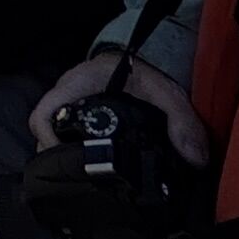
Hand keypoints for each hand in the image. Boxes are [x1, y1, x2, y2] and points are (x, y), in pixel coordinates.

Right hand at [26, 54, 209, 164]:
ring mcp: (69, 102)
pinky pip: (60, 130)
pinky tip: (85, 167)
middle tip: (74, 181)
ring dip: (57, 154)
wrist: (144, 57)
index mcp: (82, 84)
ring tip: (79, 180)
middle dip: (52, 156)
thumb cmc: (148, 72)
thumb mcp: (168, 93)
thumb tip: (195, 159)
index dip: (47, 139)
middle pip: (43, 127)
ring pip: (49, 131)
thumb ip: (183, 122)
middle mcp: (68, 93)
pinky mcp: (76, 111)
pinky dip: (66, 148)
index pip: (45, 111)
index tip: (63, 163)